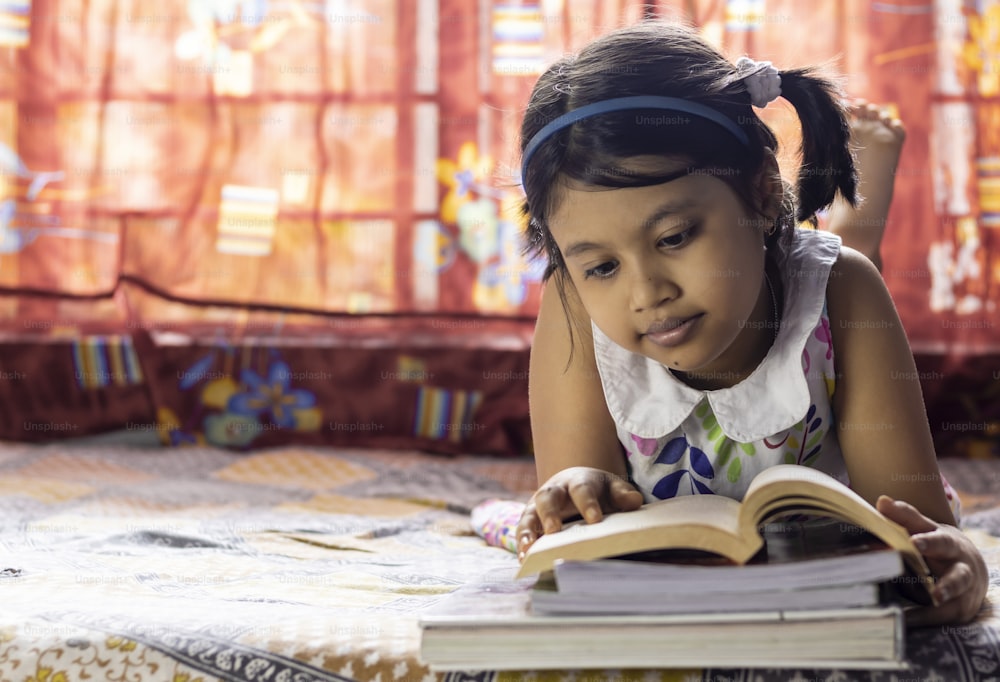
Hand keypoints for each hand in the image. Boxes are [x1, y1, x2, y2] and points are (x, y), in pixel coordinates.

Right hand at [516, 466, 643, 560]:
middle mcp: (554, 490)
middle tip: (554, 530)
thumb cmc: (599, 492)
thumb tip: (634, 502)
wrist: (577, 485)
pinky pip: (523, 531)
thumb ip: (623, 495)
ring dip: (527, 531)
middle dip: (550, 513)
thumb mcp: (613, 489)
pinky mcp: (530, 521)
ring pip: (530, 514)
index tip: (595, 520)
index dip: (588, 504)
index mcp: (578, 481)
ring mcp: (539, 505)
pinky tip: (524, 559)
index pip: (582, 490)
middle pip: (548, 497)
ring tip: (529, 549)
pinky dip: (522, 544)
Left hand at [877, 495, 987, 625]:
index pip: (936, 538)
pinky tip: (906, 620)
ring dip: (945, 599)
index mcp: (947, 543)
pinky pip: (943, 615)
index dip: (926, 540)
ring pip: (957, 599)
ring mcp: (963, 590)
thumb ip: (903, 517)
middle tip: (934, 589)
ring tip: (934, 600)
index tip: (914, 542)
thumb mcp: (924, 528)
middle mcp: (960, 567)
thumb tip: (881, 501)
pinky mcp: (960, 609)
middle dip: (946, 580)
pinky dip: (926, 618)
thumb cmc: (938, 545)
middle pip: (956, 575)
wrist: (970, 567)